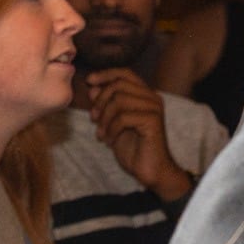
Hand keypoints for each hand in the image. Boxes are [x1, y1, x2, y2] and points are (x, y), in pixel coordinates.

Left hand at [81, 69, 192, 198]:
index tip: (89, 81)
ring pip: (119, 100)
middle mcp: (152, 99)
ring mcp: (154, 109)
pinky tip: (109, 141)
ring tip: (101, 133)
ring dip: (104, 118)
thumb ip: (105, 104)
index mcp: (145, 95)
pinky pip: (123, 117)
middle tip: (94, 119)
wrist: (150, 171)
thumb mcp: (112, 123)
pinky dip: (111, 129)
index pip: (124, 73)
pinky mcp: (152, 122)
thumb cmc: (133, 148)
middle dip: (100, 101)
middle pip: (119, 85)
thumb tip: (93, 88)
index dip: (105, 74)